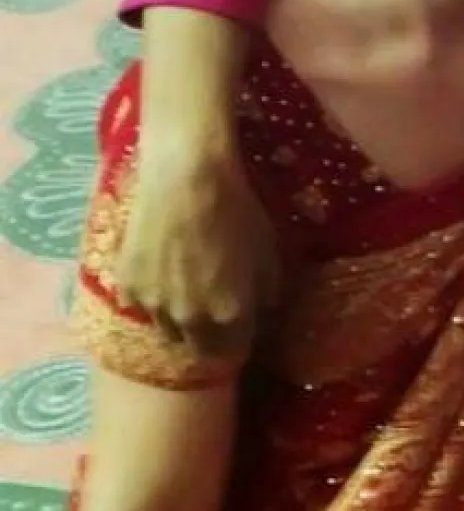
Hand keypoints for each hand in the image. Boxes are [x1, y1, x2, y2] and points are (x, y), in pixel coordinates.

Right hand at [113, 133, 277, 356]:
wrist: (185, 179)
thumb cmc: (236, 210)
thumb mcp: (267, 249)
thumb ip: (268, 289)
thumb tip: (265, 309)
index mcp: (231, 314)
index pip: (235, 351)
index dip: (240, 342)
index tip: (241, 329)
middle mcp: (191, 321)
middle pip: (200, 350)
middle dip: (211, 339)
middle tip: (216, 314)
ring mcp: (154, 307)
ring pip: (169, 330)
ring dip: (181, 320)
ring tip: (188, 290)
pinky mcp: (127, 288)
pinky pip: (143, 307)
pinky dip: (154, 298)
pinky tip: (162, 271)